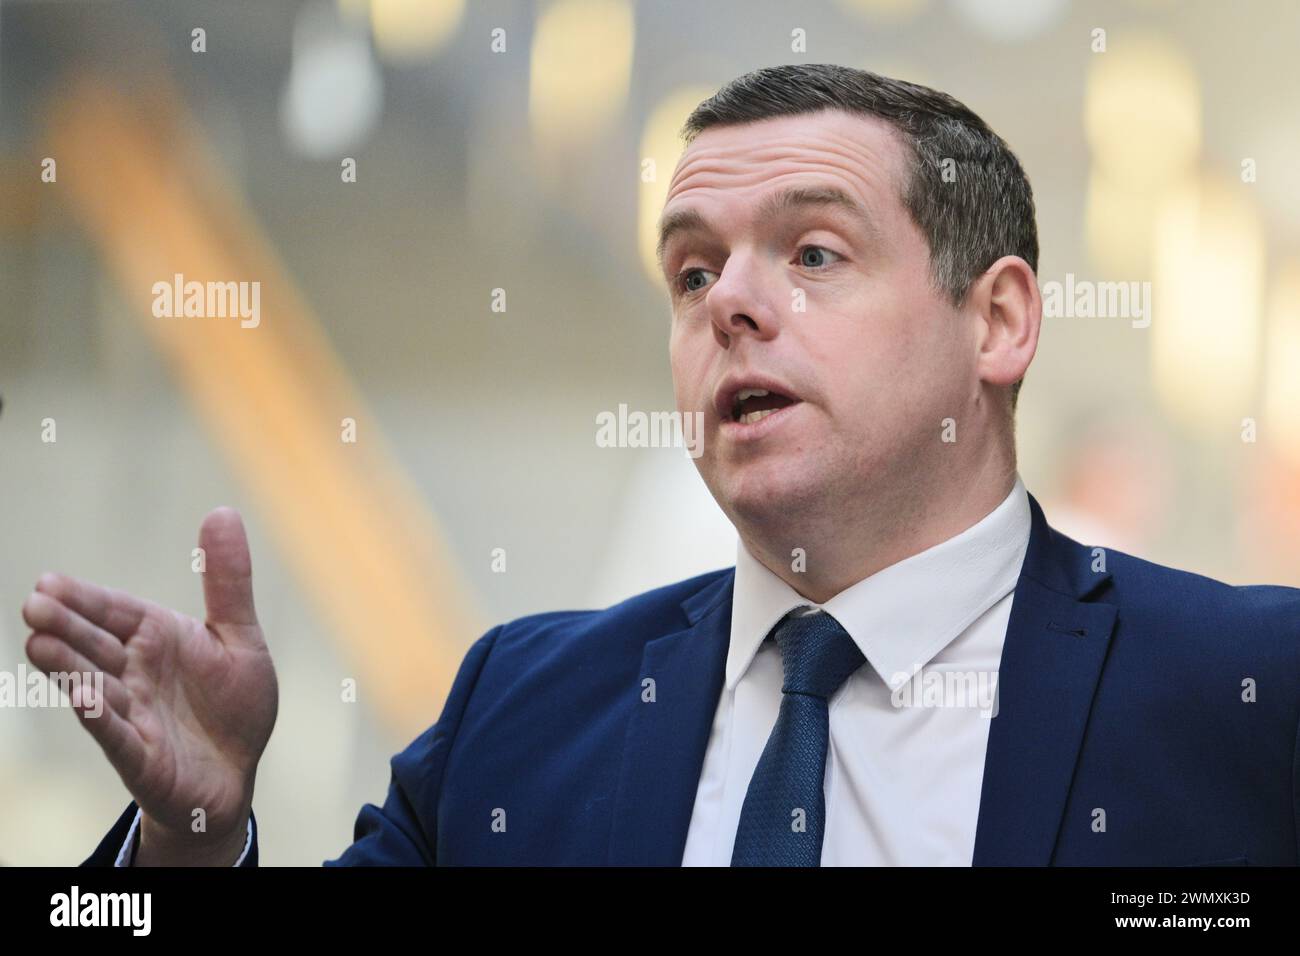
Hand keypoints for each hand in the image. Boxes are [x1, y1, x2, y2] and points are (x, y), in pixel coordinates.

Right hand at [23, 507, 277, 864]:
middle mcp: (137, 674)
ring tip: (39, 643)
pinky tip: (85, 698)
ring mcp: (135, 716)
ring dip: (71, 668)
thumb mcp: (239, 637)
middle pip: (97, 645)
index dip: (86, 599)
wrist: (235, 776)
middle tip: (34, 604)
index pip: (117, 612)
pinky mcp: (142, 758)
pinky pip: (120, 736)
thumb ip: (228, 581)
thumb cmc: (231, 704)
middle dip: (67, 626)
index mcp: (158, 639)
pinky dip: (103, 718)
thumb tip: (222, 510)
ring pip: (99, 687)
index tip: (48, 581)